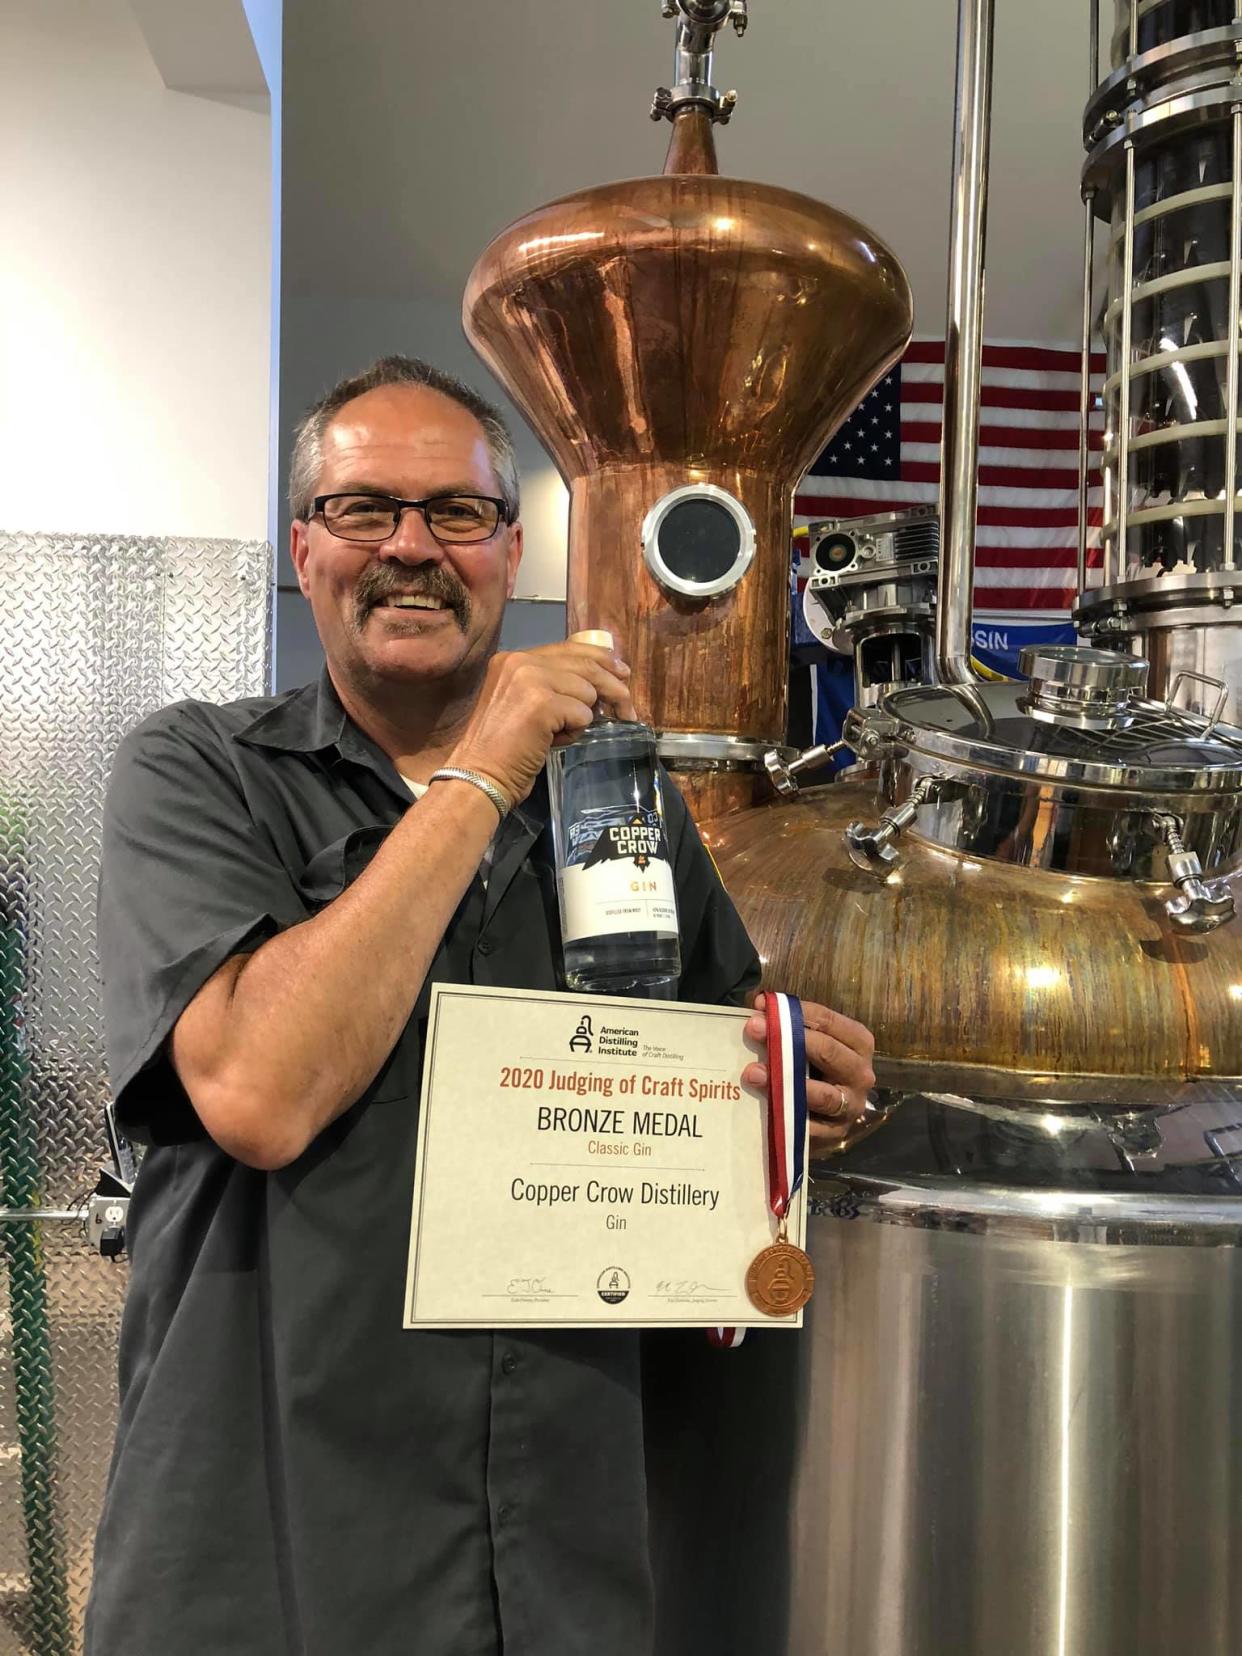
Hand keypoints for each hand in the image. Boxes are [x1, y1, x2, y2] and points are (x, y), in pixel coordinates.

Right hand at [448, 641, 635, 805]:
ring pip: (587, 691)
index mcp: (513, 658)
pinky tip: (553, 742)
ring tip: (558, 734)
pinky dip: (575, 733)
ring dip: (582, 717)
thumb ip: (551, 684)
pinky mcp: (541, 703)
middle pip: (586, 665)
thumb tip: (600, 680)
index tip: (622, 672)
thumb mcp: (523, 703)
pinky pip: (583, 714)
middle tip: (628, 709)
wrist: (479, 775)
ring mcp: (530, 680)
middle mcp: (520, 661)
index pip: (570, 648)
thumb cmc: (502, 749)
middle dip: (614, 687)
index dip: (601, 659)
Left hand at [742, 991, 875, 1155]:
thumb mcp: (807, 1043)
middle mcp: (861, 1074)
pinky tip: (765, 1104)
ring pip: (822, 1093)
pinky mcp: (835, 1134)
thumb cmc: (813, 1070)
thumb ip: (788, 1023)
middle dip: (788, 1039)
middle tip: (754, 1030)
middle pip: (829, 1052)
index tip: (763, 1006)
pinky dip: (787, 1114)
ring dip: (785, 1081)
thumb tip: (761, 1003)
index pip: (829, 1021)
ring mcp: (850, 1106)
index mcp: (859, 1043)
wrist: (823, 1118)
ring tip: (752, 1072)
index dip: (794, 1012)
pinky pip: (810, 1126)